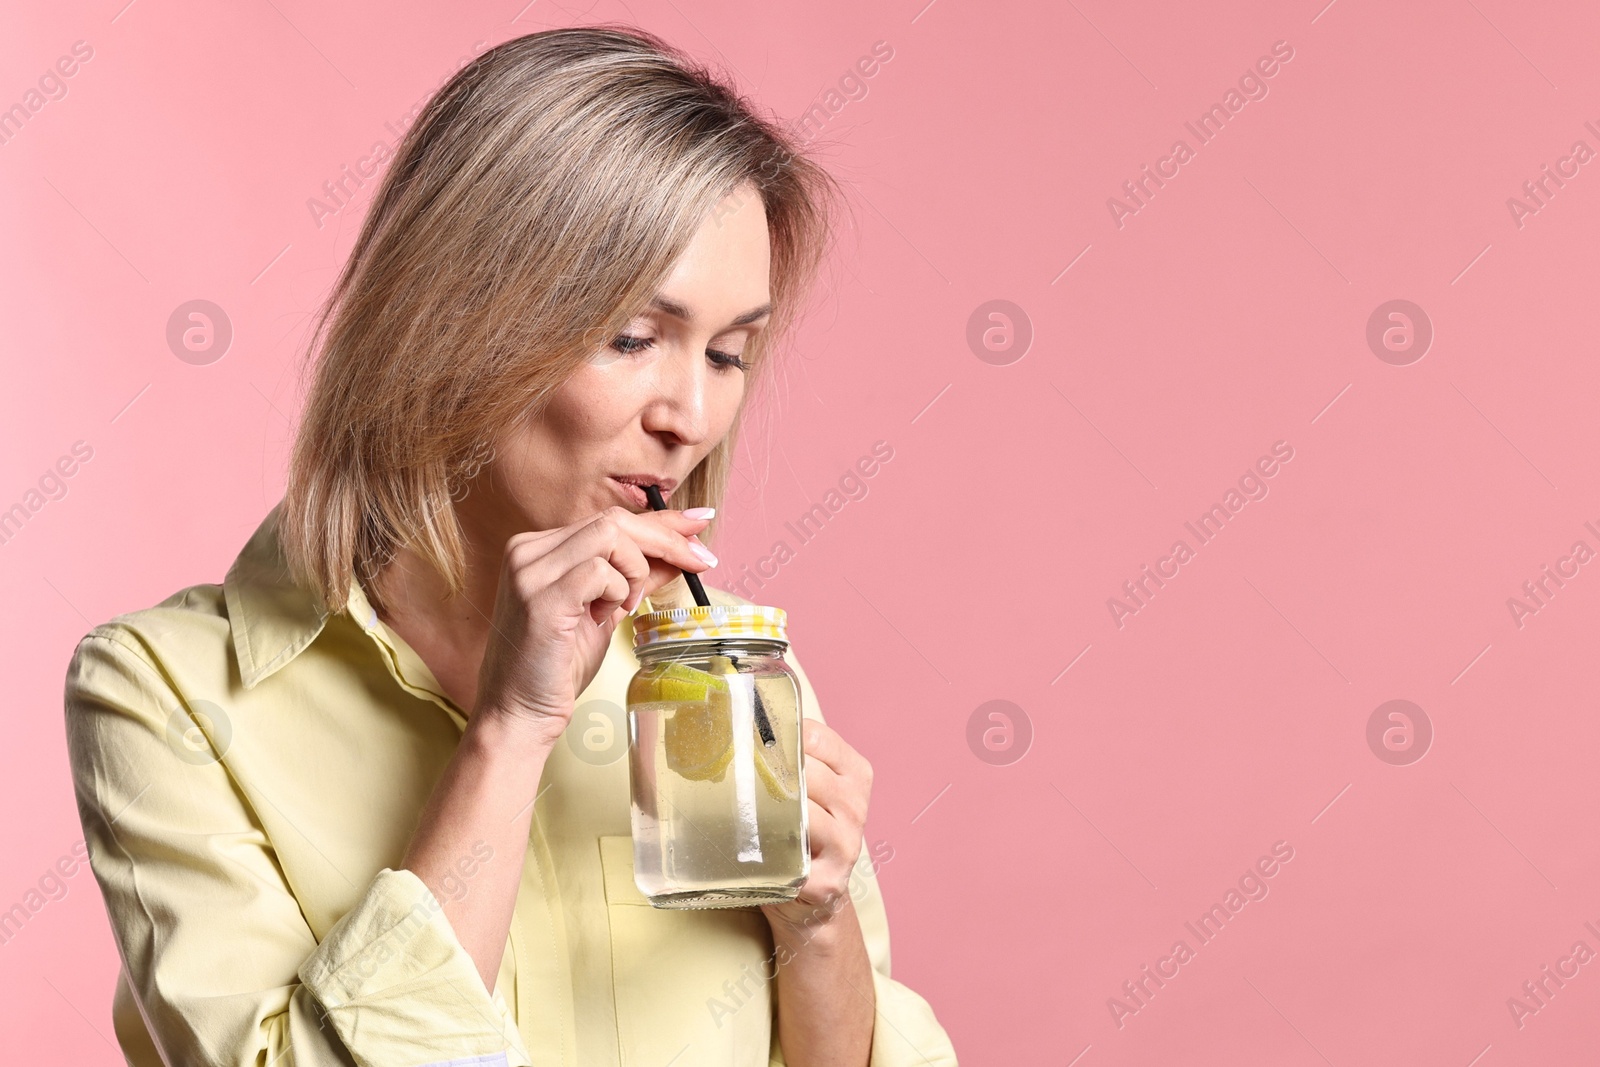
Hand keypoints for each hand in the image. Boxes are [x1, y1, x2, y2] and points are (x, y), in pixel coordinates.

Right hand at [472, 505, 715, 743]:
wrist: (520, 713)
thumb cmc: (557, 667)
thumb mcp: (604, 612)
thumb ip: (634, 579)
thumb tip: (678, 554)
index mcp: (539, 549)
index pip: (609, 520)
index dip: (659, 523)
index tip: (698, 525)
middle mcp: (528, 551)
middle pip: (613, 521)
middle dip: (666, 540)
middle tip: (700, 562)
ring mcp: (530, 572)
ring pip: (611, 537)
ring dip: (635, 573)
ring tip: (623, 608)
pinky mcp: (540, 598)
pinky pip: (600, 571)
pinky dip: (617, 592)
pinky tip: (604, 617)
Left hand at [760, 718, 872, 939]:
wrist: (811, 899)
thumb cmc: (797, 833)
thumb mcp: (807, 787)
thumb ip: (789, 756)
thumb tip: (738, 716)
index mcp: (855, 775)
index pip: (816, 737)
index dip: (778, 735)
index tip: (748, 739)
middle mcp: (856, 807)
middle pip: (806, 772)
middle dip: (766, 771)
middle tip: (731, 772)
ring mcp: (846, 845)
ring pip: (800, 810)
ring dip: (764, 809)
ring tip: (740, 808)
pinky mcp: (828, 880)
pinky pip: (791, 854)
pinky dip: (766, 847)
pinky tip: (753, 845)